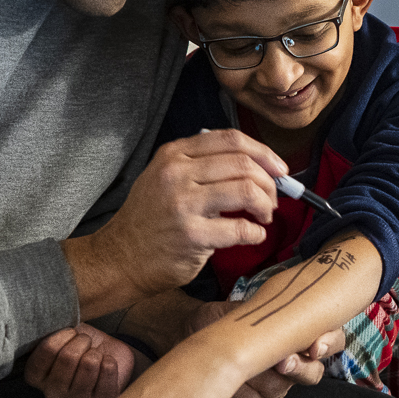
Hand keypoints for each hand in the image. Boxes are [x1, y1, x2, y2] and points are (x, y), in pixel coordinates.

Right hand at [25, 323, 147, 397]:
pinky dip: (109, 361)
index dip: (64, 334)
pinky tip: (105, 364)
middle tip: (85, 342)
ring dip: (95, 352)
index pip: (47, 349)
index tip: (71, 333)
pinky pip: (107, 370)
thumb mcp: (60, 335)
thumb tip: (47, 321)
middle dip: (82, 341)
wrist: (107, 355)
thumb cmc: (80, 345)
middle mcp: (52, 393)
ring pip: (89, 363)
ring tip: (94, 354)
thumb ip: (48, 331)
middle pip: (68, 357)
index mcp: (35, 376)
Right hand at [70, 130, 288, 314]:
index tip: (279, 169)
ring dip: (265, 205)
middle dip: (269, 182)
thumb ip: (202, 165)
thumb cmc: (150, 220)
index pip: (231, 139)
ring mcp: (183, 204)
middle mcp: (177, 174)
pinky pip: (240, 228)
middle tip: (272, 199)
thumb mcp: (165, 177)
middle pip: (243, 164)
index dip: (264, 152)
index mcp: (174, 155)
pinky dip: (255, 233)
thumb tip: (256, 165)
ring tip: (263, 216)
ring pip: (246, 191)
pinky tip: (253, 236)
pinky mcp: (192, 236)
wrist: (120, 258)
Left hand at [189, 300, 345, 397]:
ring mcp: (275, 385)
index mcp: (299, 336)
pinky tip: (228, 380)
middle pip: (313, 373)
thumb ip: (270, 314)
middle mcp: (294, 362)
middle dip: (299, 368)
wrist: (186, 333)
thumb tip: (285, 317)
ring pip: (281, 389)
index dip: (329, 343)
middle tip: (283, 361)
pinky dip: (240, 391)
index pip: (332, 340)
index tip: (314, 346)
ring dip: (260, 377)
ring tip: (242, 364)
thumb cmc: (220, 318)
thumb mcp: (244, 308)